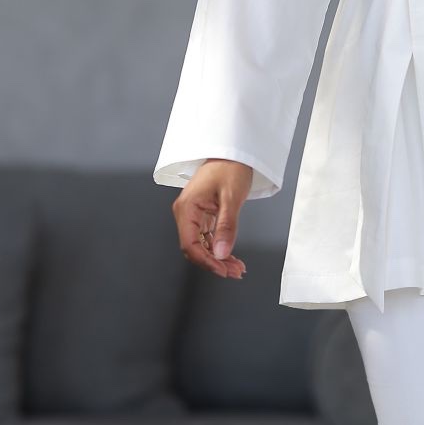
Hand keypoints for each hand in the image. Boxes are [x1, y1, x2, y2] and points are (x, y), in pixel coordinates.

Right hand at [172, 159, 252, 278]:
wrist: (233, 152)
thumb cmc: (230, 168)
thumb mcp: (231, 198)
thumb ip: (226, 227)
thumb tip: (221, 253)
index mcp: (187, 208)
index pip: (190, 244)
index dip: (206, 261)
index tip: (223, 270)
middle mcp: (186, 213)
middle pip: (195, 248)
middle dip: (214, 263)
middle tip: (235, 272)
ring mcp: (193, 215)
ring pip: (201, 246)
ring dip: (218, 258)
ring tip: (237, 267)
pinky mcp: (202, 216)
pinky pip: (207, 238)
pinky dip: (218, 248)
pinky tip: (231, 257)